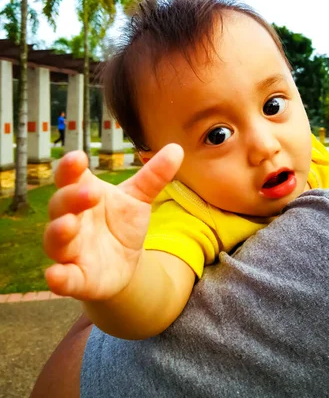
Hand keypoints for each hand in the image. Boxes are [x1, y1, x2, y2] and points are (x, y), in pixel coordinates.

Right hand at [44, 144, 183, 301]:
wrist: (126, 263)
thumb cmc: (122, 223)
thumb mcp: (139, 199)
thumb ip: (154, 176)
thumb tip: (176, 149)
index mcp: (82, 194)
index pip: (69, 176)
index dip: (70, 167)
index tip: (79, 157)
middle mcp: (70, 219)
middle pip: (60, 204)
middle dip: (73, 198)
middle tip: (92, 192)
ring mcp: (70, 249)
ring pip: (55, 239)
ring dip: (59, 231)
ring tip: (68, 224)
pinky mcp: (75, 277)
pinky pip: (62, 277)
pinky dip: (57, 277)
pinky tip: (54, 276)